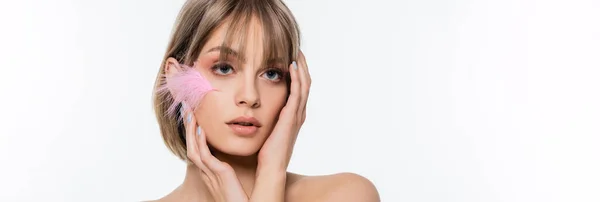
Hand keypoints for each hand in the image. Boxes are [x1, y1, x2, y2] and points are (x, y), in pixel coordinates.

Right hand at [182, 103, 247, 201]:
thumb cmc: (240, 196)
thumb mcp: (232, 178)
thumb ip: (228, 166)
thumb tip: (232, 152)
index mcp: (208, 172)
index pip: (196, 149)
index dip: (192, 133)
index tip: (193, 116)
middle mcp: (206, 172)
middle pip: (190, 146)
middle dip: (187, 128)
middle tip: (186, 108)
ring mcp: (210, 174)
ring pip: (193, 149)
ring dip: (190, 131)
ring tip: (190, 113)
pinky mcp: (218, 174)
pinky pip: (205, 156)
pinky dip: (201, 143)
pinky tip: (200, 130)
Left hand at [257, 50, 310, 171]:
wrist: (270, 168)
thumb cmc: (265, 154)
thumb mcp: (267, 131)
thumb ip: (265, 119)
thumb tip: (252, 109)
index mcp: (293, 116)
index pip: (299, 89)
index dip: (298, 73)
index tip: (291, 58)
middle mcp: (298, 114)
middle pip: (306, 83)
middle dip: (302, 66)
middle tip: (297, 49)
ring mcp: (297, 115)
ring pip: (305, 85)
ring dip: (301, 67)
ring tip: (297, 52)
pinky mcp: (292, 117)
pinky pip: (298, 92)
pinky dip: (297, 77)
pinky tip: (292, 65)